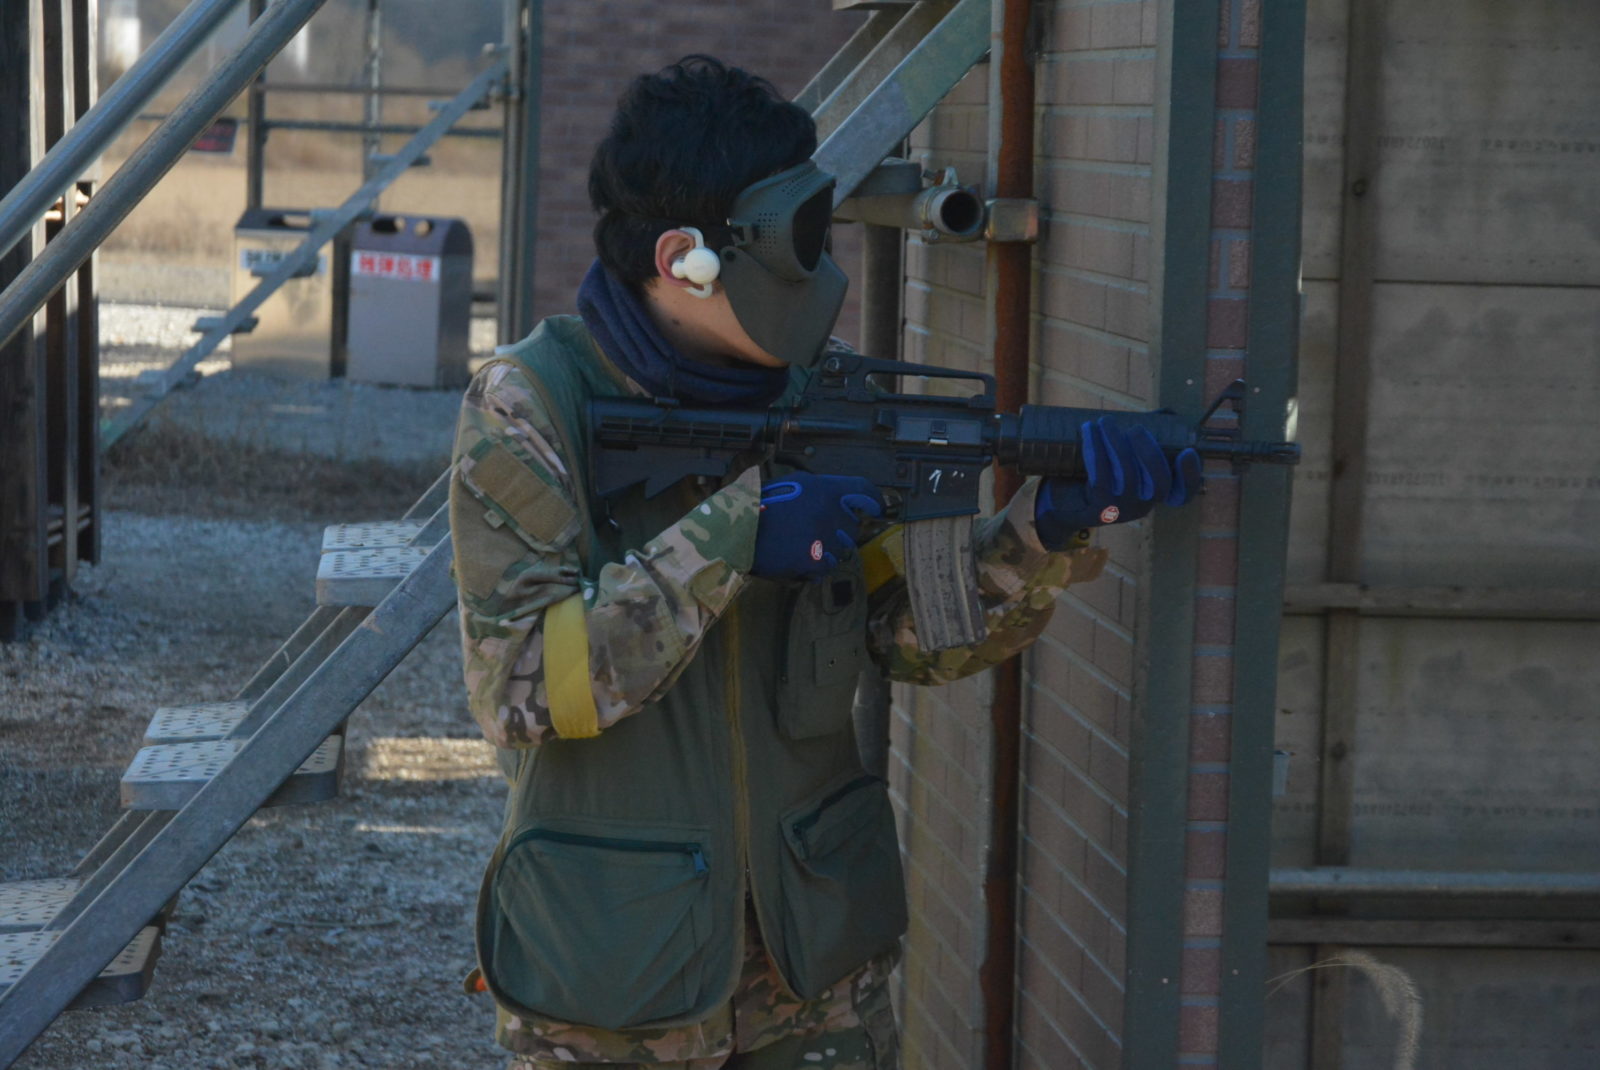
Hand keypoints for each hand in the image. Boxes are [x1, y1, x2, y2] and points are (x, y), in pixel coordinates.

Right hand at [751, 473, 883, 581]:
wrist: (737, 533)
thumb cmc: (759, 507)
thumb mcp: (790, 485)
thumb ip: (818, 489)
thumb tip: (842, 496)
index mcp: (823, 489)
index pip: (863, 490)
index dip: (874, 499)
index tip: (876, 507)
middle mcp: (828, 511)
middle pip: (852, 525)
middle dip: (839, 530)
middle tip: (815, 532)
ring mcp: (823, 537)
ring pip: (840, 549)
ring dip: (826, 549)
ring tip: (800, 544)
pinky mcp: (814, 560)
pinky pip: (826, 567)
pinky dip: (814, 567)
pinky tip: (795, 558)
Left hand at [1033, 416, 1201, 549]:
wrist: (1063, 503)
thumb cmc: (1099, 473)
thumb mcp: (1124, 460)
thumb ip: (1143, 440)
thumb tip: (1167, 414)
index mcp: (1154, 495)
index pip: (1182, 493)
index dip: (1190, 475)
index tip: (1188, 451)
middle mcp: (1143, 505)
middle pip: (1159, 483)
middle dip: (1150, 452)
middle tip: (1135, 428)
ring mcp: (1122, 510)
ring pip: (1127, 475)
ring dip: (1116, 443)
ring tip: (1105, 421)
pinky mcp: (1098, 507)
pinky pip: (1100, 476)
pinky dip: (1095, 449)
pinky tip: (1088, 430)